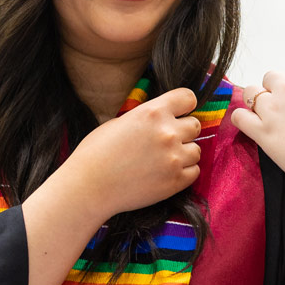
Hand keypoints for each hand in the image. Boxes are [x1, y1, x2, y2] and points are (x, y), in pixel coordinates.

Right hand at [54, 88, 201, 218]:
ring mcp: (173, 158)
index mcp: (152, 112)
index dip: (185, 105)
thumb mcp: (120, 121)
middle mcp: (167, 132)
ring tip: (164, 159)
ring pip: (196, 150)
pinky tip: (166, 173)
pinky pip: (194, 171)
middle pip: (195, 125)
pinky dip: (184, 172)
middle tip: (166, 141)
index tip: (179, 113)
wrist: (88, 187)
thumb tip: (163, 117)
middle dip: (183, 131)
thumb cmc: (96, 153)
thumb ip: (147, 117)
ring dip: (184, 153)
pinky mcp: (175, 181)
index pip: (188, 98)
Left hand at [228, 72, 284, 179]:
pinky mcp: (262, 129)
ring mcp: (274, 108)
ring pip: (250, 92)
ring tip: (263, 118)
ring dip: (255, 103)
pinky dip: (242, 119)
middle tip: (279, 111)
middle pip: (270, 78)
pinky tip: (250, 126)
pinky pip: (239, 116)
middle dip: (272, 92)